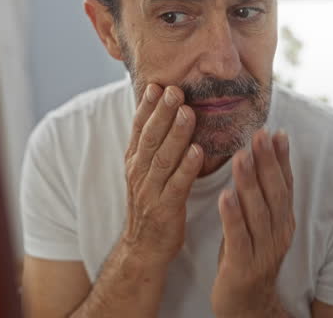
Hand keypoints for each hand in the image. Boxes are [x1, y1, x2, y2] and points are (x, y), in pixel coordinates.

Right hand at [119, 83, 203, 267]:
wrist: (144, 247)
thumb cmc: (151, 204)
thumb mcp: (145, 172)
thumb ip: (154, 146)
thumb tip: (165, 114)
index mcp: (134, 161)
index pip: (138, 128)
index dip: (147, 107)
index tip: (157, 84)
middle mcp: (138, 172)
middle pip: (150, 137)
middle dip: (161, 113)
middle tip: (174, 90)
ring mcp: (150, 191)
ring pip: (162, 158)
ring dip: (175, 134)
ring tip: (187, 112)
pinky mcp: (165, 209)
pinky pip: (177, 185)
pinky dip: (186, 167)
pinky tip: (197, 151)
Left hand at [211, 129, 294, 317]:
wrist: (246, 305)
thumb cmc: (247, 256)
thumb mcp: (258, 224)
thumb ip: (259, 196)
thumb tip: (257, 159)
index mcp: (283, 221)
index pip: (285, 184)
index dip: (281, 158)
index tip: (275, 131)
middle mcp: (278, 233)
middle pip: (275, 193)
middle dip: (267, 163)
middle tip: (258, 135)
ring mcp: (263, 250)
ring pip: (258, 212)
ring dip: (249, 183)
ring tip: (240, 157)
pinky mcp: (243, 265)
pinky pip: (238, 237)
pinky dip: (233, 216)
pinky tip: (225, 196)